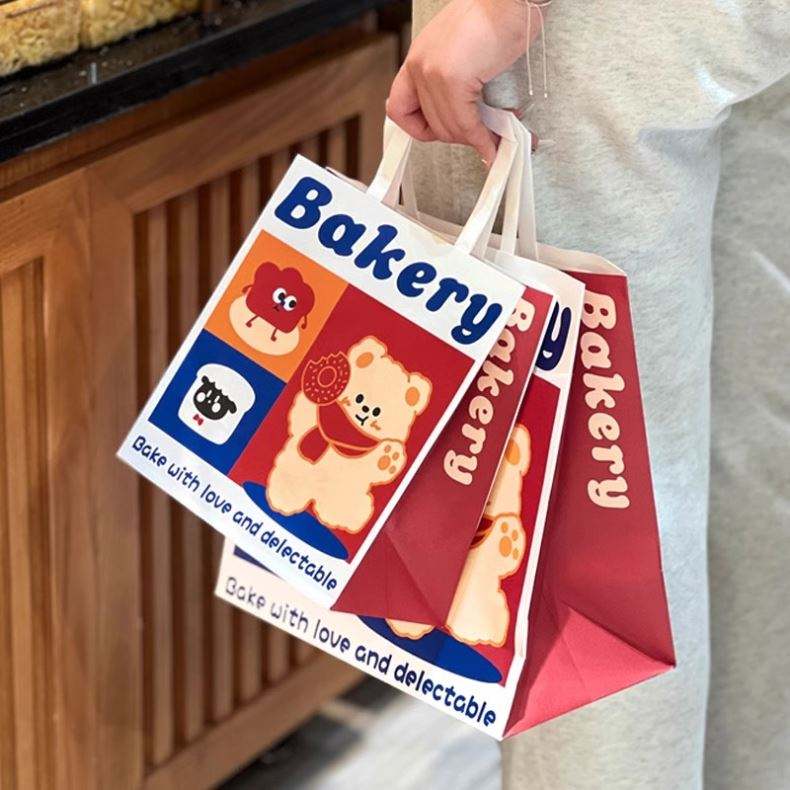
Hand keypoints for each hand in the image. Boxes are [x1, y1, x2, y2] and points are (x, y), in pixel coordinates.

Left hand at [387, 0, 540, 163]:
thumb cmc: (495, 16)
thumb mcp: (460, 50)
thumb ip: (453, 82)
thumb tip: (465, 119)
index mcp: (418, 57)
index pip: (399, 109)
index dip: (419, 128)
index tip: (442, 132)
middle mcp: (420, 65)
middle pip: (430, 125)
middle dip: (459, 137)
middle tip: (480, 136)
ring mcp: (433, 73)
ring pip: (448, 128)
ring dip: (475, 140)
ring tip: (494, 139)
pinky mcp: (453, 79)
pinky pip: (466, 124)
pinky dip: (482, 138)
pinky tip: (494, 142)